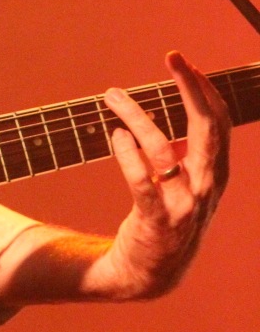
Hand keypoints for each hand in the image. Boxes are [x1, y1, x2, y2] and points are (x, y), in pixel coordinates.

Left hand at [95, 51, 230, 299]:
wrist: (150, 275)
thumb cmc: (167, 219)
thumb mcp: (187, 184)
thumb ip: (189, 151)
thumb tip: (184, 107)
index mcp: (216, 174)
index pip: (219, 122)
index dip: (204, 88)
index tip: (183, 62)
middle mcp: (206, 187)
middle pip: (206, 127)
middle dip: (191, 87)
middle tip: (172, 57)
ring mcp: (182, 205)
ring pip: (163, 149)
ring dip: (137, 115)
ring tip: (112, 95)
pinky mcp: (155, 220)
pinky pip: (142, 181)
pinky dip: (128, 154)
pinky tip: (115, 135)